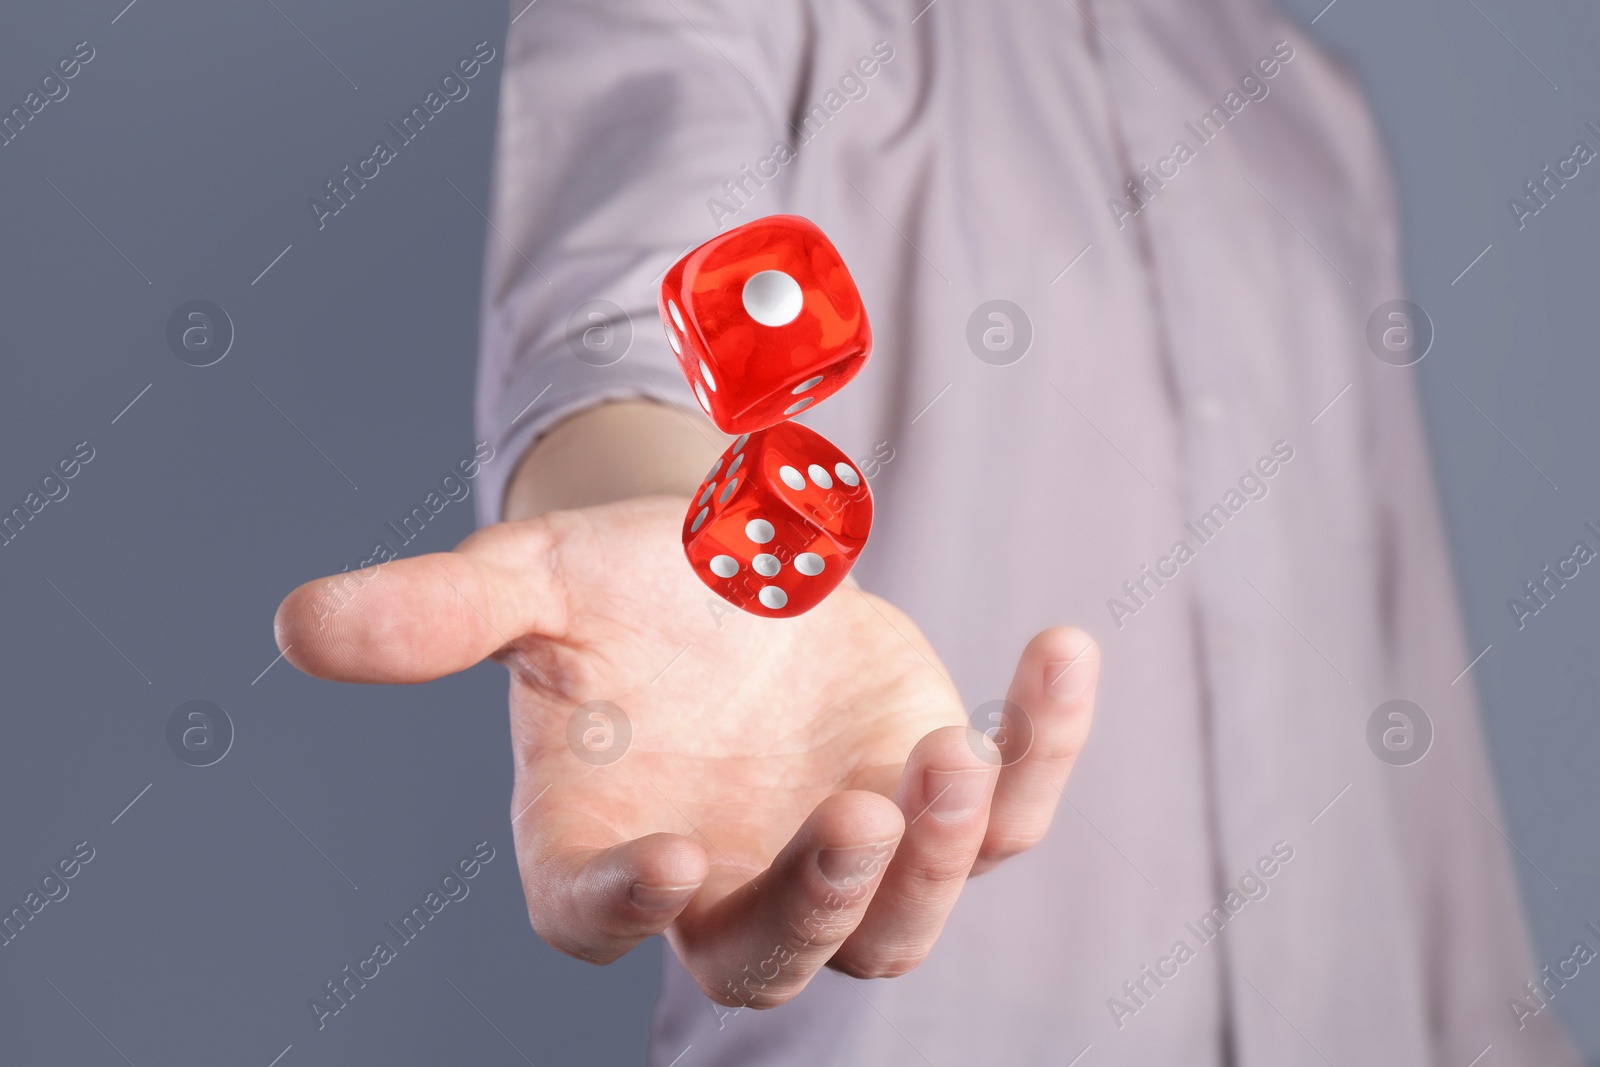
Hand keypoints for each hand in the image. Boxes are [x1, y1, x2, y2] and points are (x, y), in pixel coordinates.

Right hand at [274, 496, 1097, 1006]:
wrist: (723, 561)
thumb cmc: (617, 586)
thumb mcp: (534, 581)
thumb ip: (433, 612)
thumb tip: (294, 624)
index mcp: (607, 843)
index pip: (600, 920)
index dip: (626, 906)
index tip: (666, 855)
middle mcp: (728, 877)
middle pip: (776, 954)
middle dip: (822, 902)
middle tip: (856, 810)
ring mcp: (842, 846)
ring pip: (902, 920)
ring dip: (935, 855)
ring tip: (945, 748)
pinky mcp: (930, 791)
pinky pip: (1005, 810)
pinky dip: (1041, 746)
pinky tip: (1060, 647)